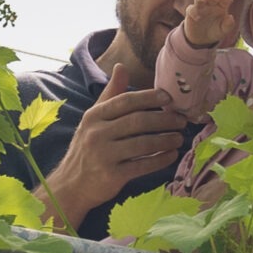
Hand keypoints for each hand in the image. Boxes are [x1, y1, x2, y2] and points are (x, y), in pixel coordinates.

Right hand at [38, 63, 186, 230]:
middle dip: (164, 120)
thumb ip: (111, 94)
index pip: (126, 101)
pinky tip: (171, 155)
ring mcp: (104, 155)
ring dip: (166, 140)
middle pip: (138, 121)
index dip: (149, 98)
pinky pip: (143, 165)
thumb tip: (121, 66)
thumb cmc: (87, 148)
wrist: (70, 185)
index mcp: (94, 116)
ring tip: (179, 138)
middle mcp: (96, 133)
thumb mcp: (94, 119)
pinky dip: (160, 160)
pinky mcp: (112, 175)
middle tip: (181, 120)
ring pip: (143, 143)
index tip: (169, 98)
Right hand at [183, 0, 235, 47]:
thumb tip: (230, 17)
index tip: (228, 1)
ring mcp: (201, 6)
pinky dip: (193, 11)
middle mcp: (211, 3)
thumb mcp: (223, 30)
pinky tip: (197, 18)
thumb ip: (228, 25)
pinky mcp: (191, 12)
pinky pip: (191, 9)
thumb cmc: (215, 31)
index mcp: (222, 5)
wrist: (202, 39)